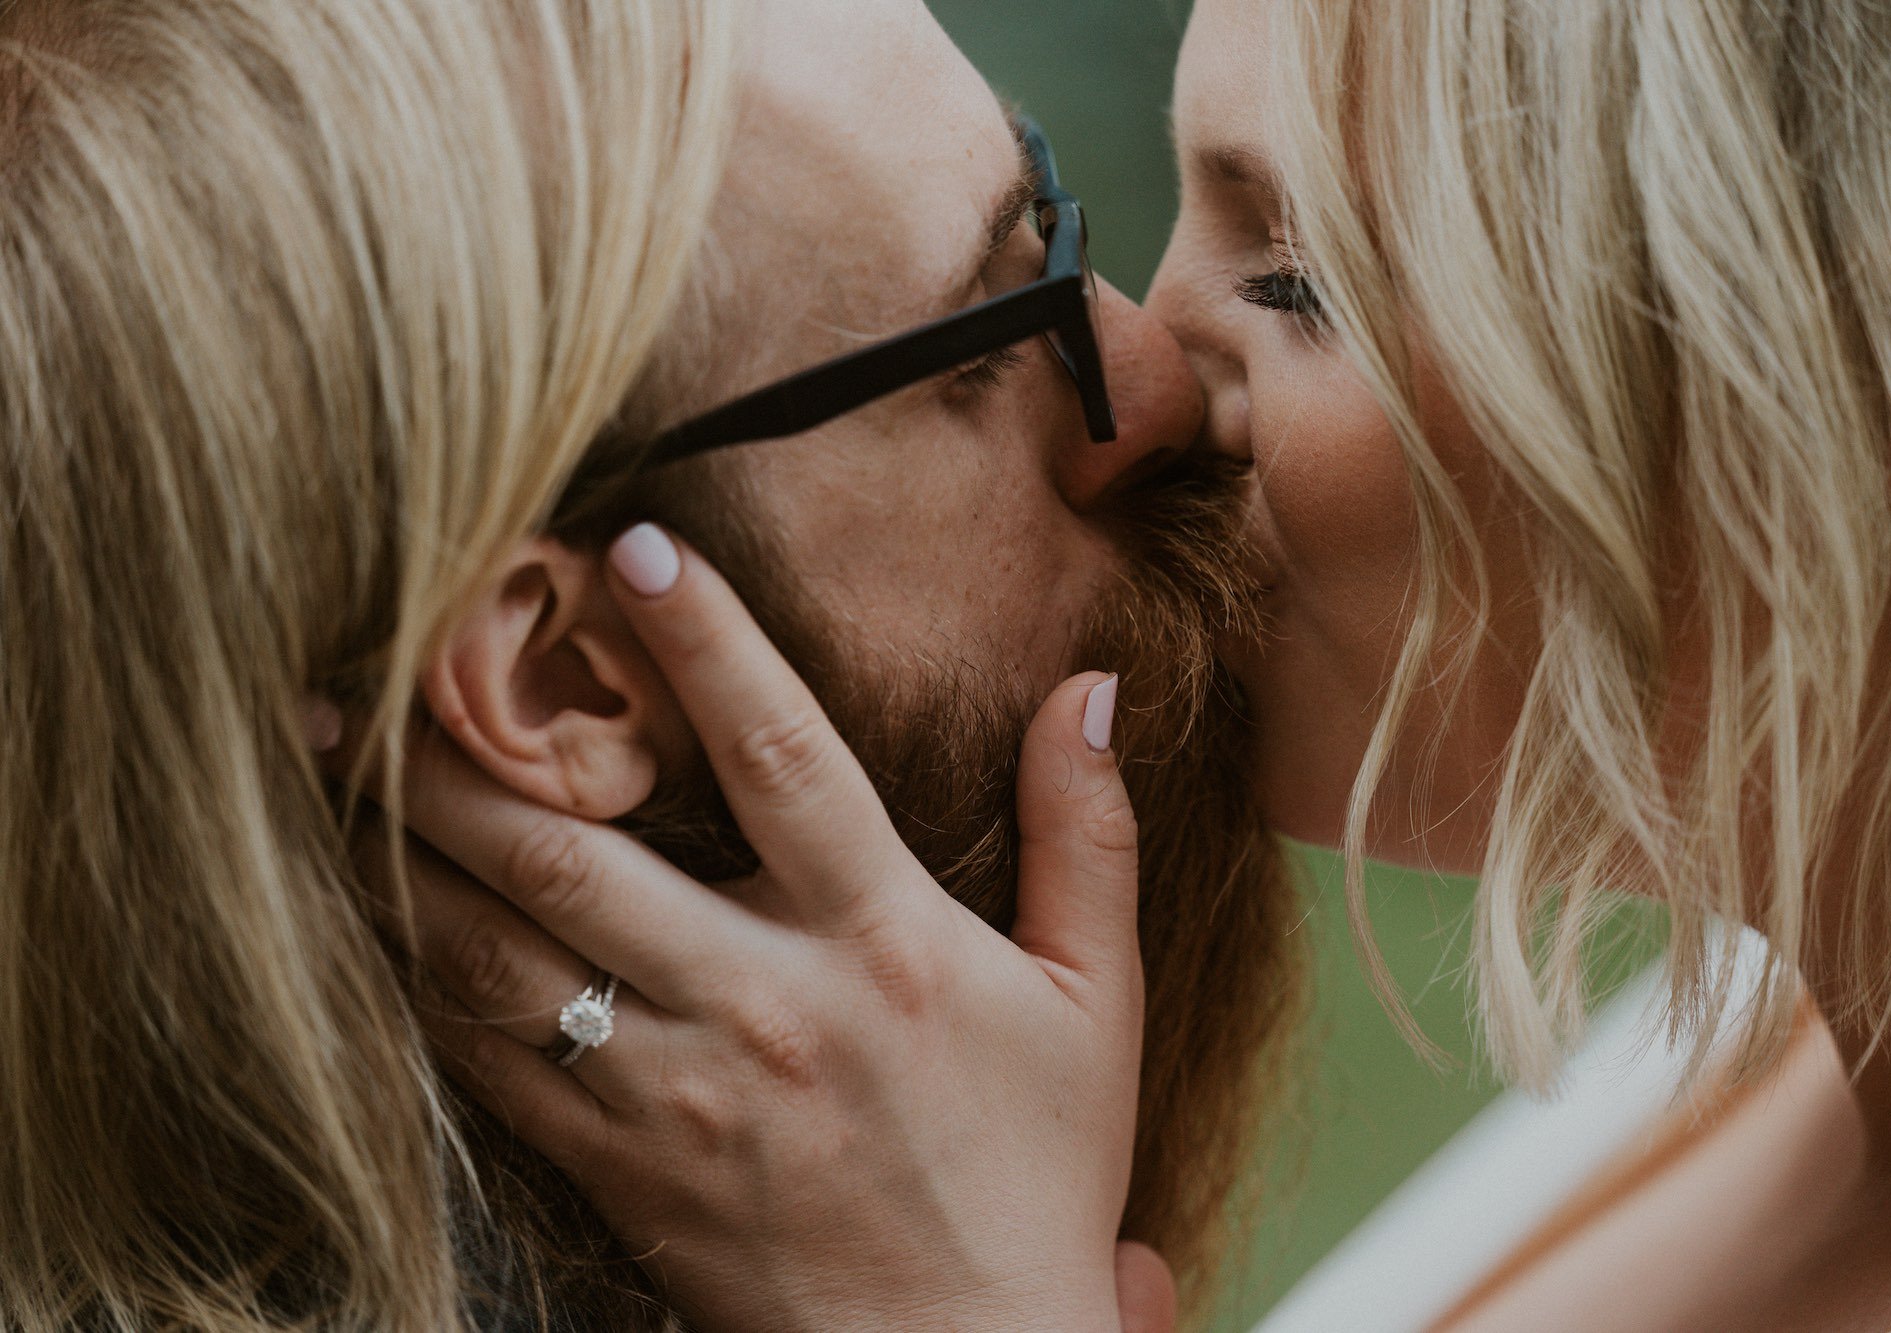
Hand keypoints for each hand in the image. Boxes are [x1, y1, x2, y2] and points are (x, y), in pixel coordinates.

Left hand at [342, 526, 1146, 1331]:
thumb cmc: (1033, 1174)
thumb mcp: (1101, 1001)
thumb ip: (1090, 834)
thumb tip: (1091, 688)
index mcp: (884, 944)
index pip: (785, 758)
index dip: (710, 645)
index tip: (635, 547)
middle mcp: (763, 1004)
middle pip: (579, 851)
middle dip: (467, 745)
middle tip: (387, 651)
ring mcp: (675, 1092)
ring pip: (499, 953)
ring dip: (404, 849)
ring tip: (330, 760)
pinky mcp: (619, 1167)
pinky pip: (486, 1061)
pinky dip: (416, 975)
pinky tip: (362, 911)